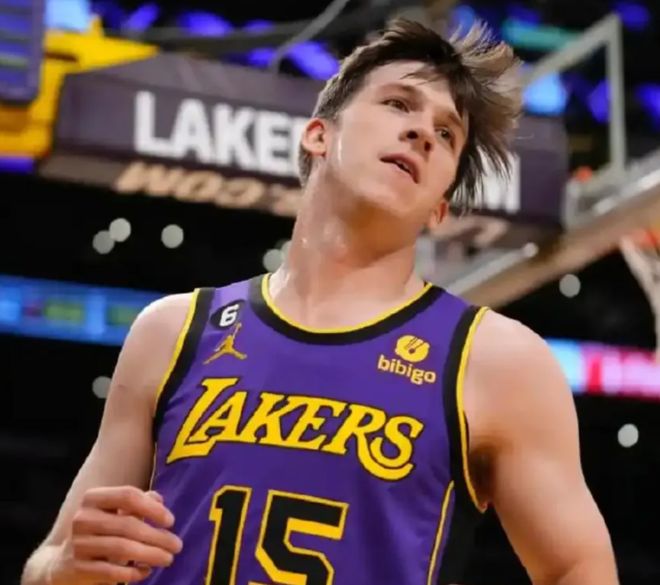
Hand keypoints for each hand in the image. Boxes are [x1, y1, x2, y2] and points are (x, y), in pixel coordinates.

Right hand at [50, 487, 182, 584]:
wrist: (61, 563)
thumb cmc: (100, 531)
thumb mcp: (115, 511)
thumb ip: (138, 502)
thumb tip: (159, 500)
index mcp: (93, 498)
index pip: (128, 495)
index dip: (152, 508)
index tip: (170, 521)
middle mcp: (83, 518)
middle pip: (128, 525)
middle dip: (158, 536)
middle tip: (177, 545)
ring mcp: (78, 544)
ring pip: (122, 549)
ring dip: (151, 555)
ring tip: (168, 559)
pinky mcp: (77, 568)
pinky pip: (111, 571)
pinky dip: (133, 572)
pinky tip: (145, 571)